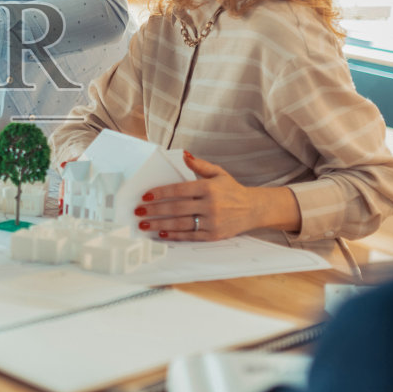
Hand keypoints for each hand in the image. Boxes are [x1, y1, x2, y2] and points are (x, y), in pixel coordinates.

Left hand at [134, 154, 299, 240]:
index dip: (160, 193)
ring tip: (144, 224)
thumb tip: (183, 155)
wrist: (253, 209)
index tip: (145, 196)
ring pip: (180, 224)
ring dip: (160, 224)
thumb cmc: (232, 190)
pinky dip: (174, 235)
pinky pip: (190, 236)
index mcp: (209, 188)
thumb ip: (200, 165)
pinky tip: (161, 233)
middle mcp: (210, 205)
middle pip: (176, 208)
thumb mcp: (219, 173)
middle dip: (155, 210)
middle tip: (139, 211)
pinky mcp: (213, 235)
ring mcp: (212, 222)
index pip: (179, 190)